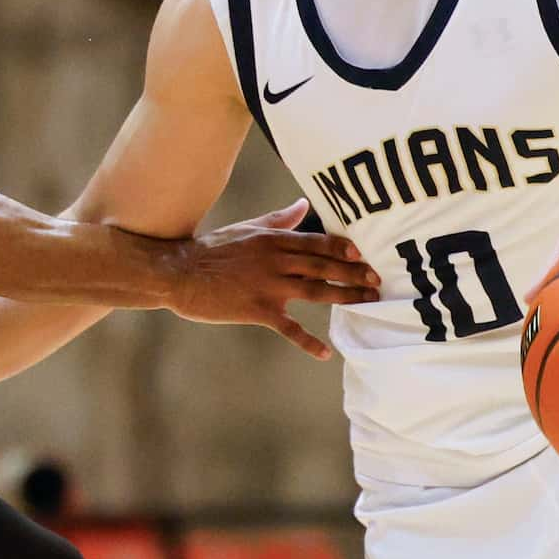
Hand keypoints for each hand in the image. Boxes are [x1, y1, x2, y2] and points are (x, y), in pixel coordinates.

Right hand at [163, 199, 379, 358]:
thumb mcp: (247, 229)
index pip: (317, 242)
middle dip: (354, 272)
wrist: (179, 272)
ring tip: (368, 302)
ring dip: (345, 297)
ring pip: (316, 291)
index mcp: (274, 240)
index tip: (367, 253)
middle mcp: (275, 260)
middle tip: (379, 279)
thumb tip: (303, 204)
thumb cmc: (213, 250)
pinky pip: (289, 328)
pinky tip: (326, 353)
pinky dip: (308, 341)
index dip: (344, 248)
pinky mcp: (257, 310)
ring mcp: (268, 286)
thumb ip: (279, 220)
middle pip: (323, 266)